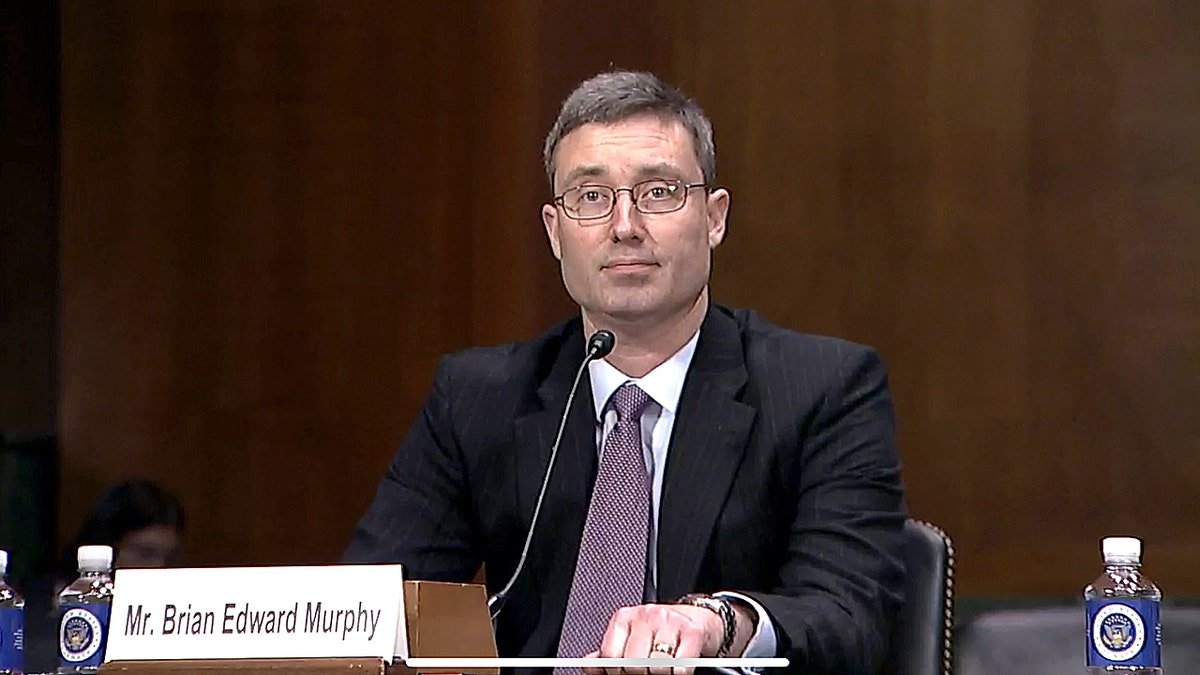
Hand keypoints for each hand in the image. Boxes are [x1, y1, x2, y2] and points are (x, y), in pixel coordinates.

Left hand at [581, 603, 721, 674]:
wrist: (698, 617)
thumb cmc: (661, 631)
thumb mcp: (632, 638)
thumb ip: (611, 653)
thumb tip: (588, 667)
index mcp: (625, 618)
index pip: (610, 656)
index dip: (615, 673)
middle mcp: (646, 615)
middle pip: (633, 663)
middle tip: (646, 673)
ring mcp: (670, 622)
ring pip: (657, 666)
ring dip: (660, 674)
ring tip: (662, 670)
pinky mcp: (692, 632)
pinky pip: (681, 665)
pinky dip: (679, 673)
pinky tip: (678, 668)